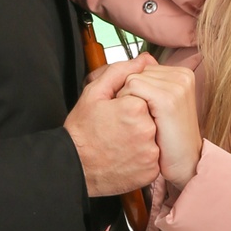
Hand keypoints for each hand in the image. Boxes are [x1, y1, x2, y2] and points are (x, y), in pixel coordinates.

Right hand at [64, 55, 161, 196]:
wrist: (74, 167)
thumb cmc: (82, 131)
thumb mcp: (94, 94)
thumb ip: (120, 72)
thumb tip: (144, 59)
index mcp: (135, 108)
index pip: (144, 98)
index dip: (128, 105)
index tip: (114, 116)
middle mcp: (147, 131)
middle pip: (151, 117)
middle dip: (137, 121)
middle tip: (116, 131)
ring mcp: (150, 154)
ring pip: (155, 138)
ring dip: (142, 139)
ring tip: (120, 144)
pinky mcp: (151, 172)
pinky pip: (155, 159)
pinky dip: (143, 158)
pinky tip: (126, 156)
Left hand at [118, 61, 200, 188]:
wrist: (184, 163)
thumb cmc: (169, 138)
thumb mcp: (162, 105)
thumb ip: (151, 83)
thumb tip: (140, 59)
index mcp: (182, 74)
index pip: (142, 67)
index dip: (133, 89)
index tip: (141, 109)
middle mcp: (182, 76)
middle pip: (136, 71)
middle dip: (129, 93)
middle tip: (141, 118)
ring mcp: (176, 86)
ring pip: (131, 78)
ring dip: (126, 100)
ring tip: (142, 120)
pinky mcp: (167, 98)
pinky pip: (131, 87)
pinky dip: (126, 104)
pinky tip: (138, 121)